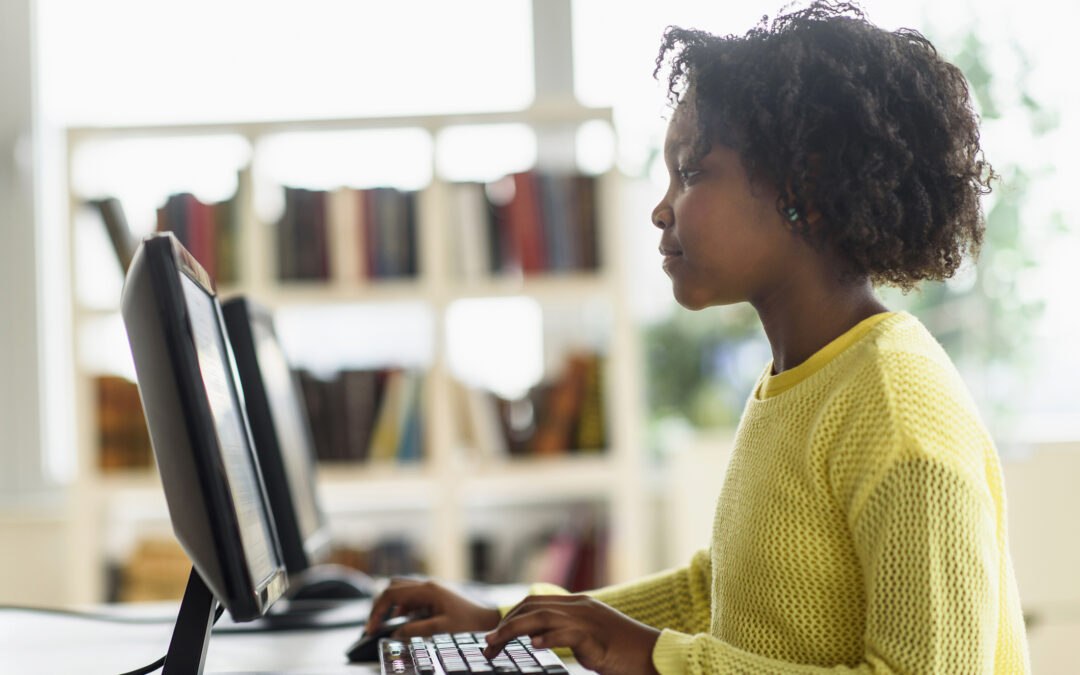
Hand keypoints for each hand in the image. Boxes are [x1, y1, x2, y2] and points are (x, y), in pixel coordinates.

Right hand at [365, 577, 500, 637]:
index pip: (391, 594)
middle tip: (374, 626)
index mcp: (427, 590)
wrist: (487, 619)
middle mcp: (426, 585)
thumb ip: (416, 629)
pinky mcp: (432, 595)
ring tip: (388, 626)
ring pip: (400, 591)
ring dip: (391, 607)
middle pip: (392, 588)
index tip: (371, 628)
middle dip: (380, 606)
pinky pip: (410, 598)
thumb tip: (395, 633)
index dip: (377, 611)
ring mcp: (429, 588)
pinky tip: (405, 622)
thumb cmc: (468, 623)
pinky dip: (402, 609)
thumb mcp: (441, 628)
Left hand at [483, 594, 660, 674]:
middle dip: (505, 624)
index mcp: (578, 604)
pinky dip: (548, 637)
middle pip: (532, 607)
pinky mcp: (595, 637)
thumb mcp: (591, 637)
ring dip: (513, 631)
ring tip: (496, 645)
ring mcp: (587, 619)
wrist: (654, 653)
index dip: (511, 616)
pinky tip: (534, 645)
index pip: (534, 602)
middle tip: (487, 644)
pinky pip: (566, 633)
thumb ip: (568, 633)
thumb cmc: (625, 650)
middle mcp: (579, 606)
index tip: (495, 634)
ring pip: (541, 617)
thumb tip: (539, 639)